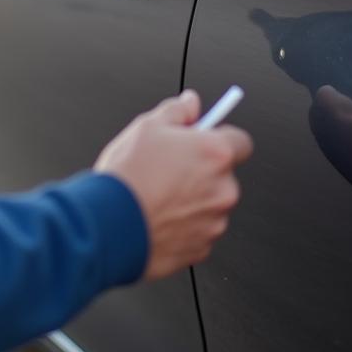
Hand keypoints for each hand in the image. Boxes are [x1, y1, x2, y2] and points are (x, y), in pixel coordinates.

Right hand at [95, 91, 252, 278]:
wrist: (110, 225)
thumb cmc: (128, 176)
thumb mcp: (147, 127)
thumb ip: (176, 111)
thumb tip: (190, 103)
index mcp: (215, 154)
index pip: (241, 141)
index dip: (221, 138)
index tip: (205, 137)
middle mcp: (223, 189)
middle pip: (223, 174)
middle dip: (202, 170)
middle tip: (170, 167)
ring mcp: (214, 222)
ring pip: (210, 204)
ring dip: (193, 198)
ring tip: (158, 194)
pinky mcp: (202, 248)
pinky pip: (198, 230)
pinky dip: (184, 224)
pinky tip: (157, 215)